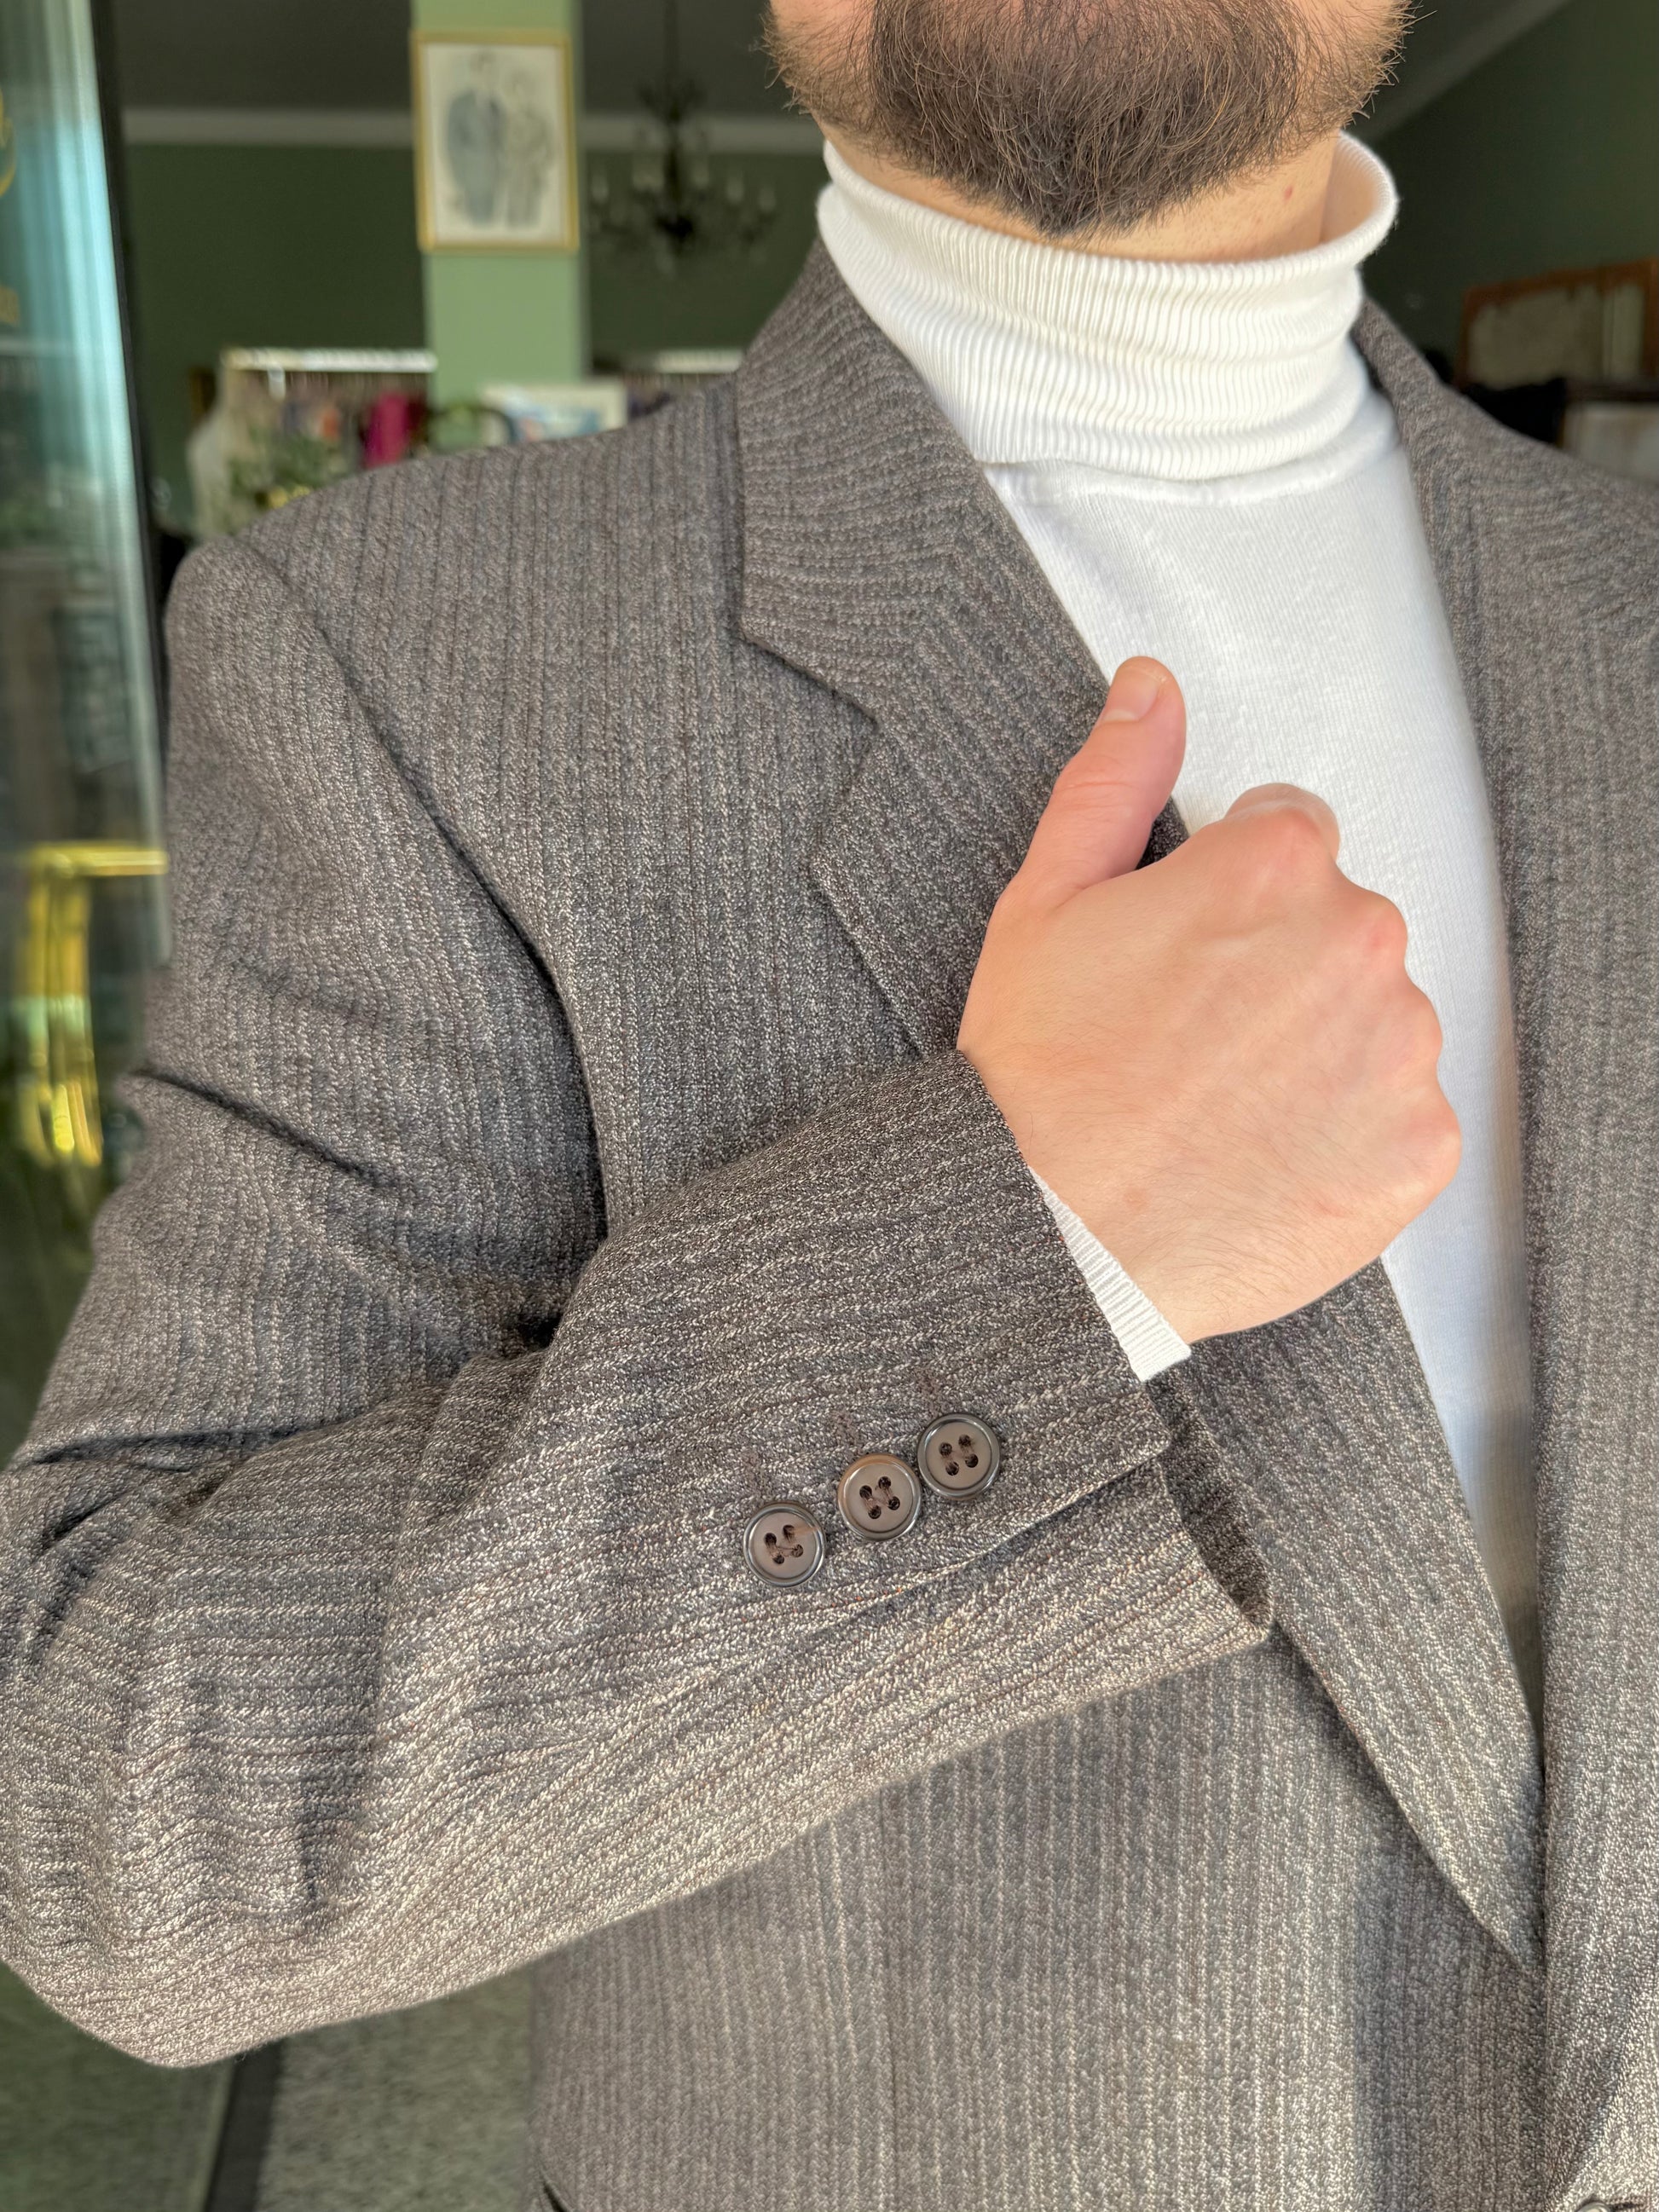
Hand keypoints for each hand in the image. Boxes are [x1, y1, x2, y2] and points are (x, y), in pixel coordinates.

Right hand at [958, 657, 1459, 1342]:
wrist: (1055, 1237)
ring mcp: (1399, 1049)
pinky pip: (1402, 1116)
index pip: (1292, 835)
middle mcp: (1359, 941)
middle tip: (1192, 1036)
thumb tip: (1151, 689)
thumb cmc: (1040, 1077)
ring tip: (1226, 1102)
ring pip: (1377, 1018)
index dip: (1226, 894)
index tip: (1182, 955)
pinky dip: (1348, 1134)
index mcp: (1276, 865)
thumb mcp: (1046, 902)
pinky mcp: (1419, 1145)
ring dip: (1321, 1047)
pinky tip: (1265, 1152)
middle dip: (1280, 965)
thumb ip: (1116, 778)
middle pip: (1341, 925)